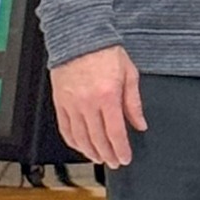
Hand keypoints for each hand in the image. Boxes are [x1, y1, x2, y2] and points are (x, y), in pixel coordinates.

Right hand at [49, 45, 146, 167]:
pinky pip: (65, 128)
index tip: (125, 158)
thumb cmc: (105, 51)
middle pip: (97, 139)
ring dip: (90, 152)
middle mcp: (87, 103)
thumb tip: (140, 123)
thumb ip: (134, 102)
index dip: (120, 149)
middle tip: (114, 162)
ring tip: (99, 158)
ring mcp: (71, 104)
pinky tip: (81, 146)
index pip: (115, 132)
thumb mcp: (129, 74)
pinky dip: (73, 141)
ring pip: (80, 137)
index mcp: (108, 96)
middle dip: (107, 154)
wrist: (79, 37)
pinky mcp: (60, 102)